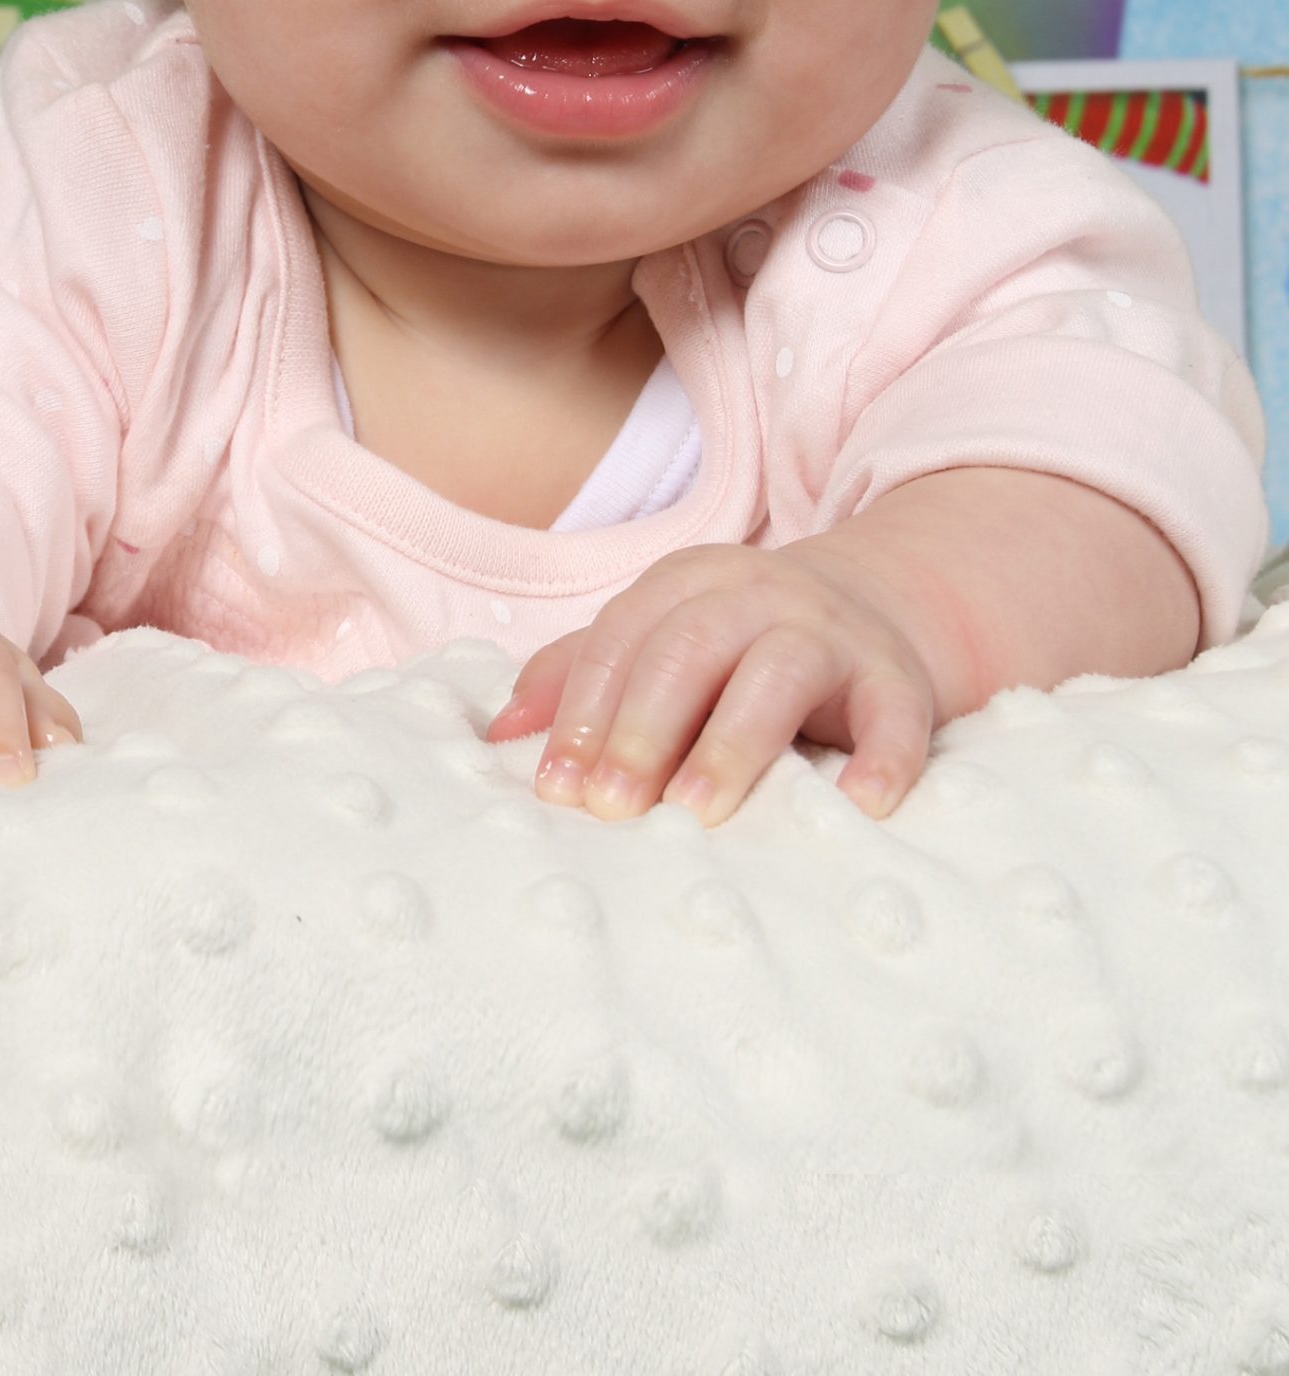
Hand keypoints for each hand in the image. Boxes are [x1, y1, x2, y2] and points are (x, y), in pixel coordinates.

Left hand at [483, 542, 938, 825]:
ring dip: (734, 742)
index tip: (557, 789)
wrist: (882, 609)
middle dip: (643, 729)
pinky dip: (882, 758)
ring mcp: (833, 632)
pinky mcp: (898, 678)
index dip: (584, 712)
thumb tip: (495, 735)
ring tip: (698, 811)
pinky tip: (858, 805)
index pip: (622, 638)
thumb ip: (581, 676)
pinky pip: (894, 714)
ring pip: (778, 670)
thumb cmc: (743, 648)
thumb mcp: (665, 640)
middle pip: (689, 646)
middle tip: (612, 808)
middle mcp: (758, 593)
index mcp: (689, 582)